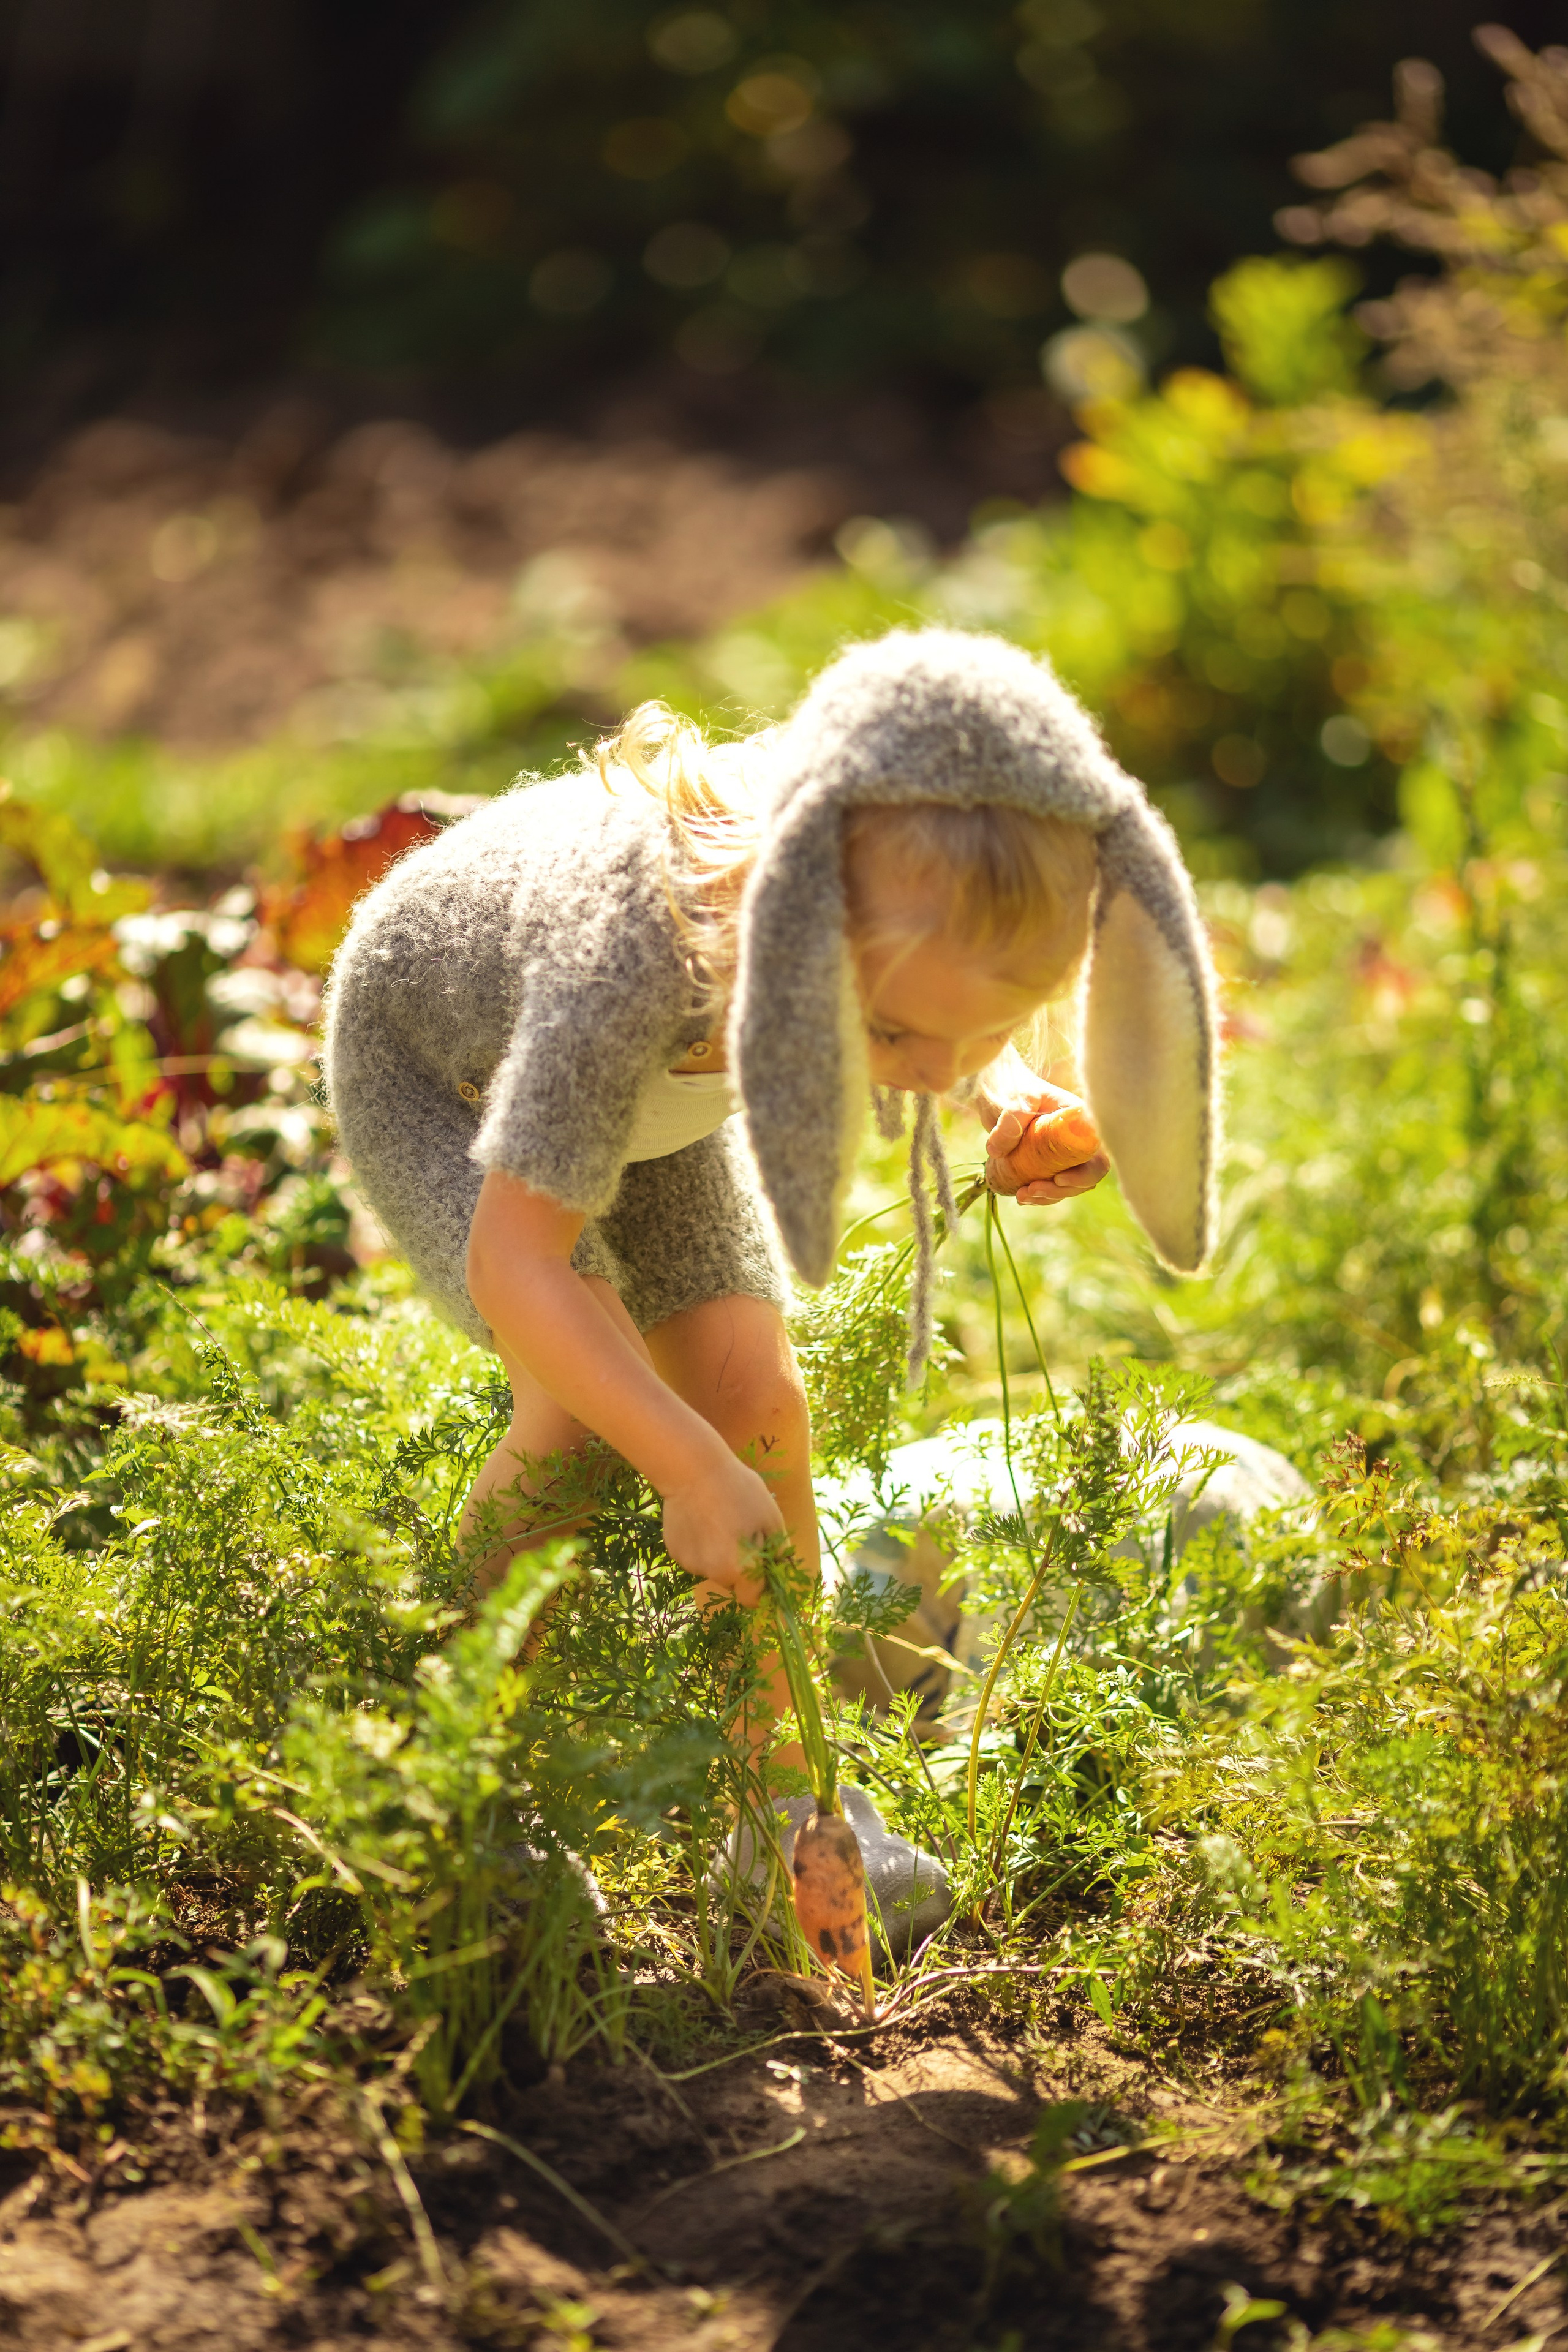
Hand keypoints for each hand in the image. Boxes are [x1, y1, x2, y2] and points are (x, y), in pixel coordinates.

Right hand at [661, 1446, 783, 1604]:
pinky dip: (701, 1546)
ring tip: (719, 1521)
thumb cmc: (740, 1491)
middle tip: (741, 1533)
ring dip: (719, 1555)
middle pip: (733, 1583)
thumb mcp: (771, 1518)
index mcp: (742, 1570)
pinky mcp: (675, 1553)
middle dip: (740, 1567)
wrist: (693, 1470)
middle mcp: (715, 1574)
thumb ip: (779, 1552)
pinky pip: (695, 1556)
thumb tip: (782, 1572)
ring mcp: (691, 1564)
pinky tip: (701, 1520)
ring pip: (712, 1568)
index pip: (752, 1599)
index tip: (762, 1566)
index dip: (760, 1586)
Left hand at [983, 1083, 1110, 1208]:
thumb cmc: (1015, 1088)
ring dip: (1048, 1197)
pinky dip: (1039, 1196)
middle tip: (1030, 1191)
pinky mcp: (1049, 1164)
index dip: (1085, 1174)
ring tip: (1021, 1196)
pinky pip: (1052, 1186)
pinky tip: (1021, 1195)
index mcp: (1082, 1124)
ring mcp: (1065, 1154)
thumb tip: (997, 1150)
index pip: (1097, 1156)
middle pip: (1085, 1177)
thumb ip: (1011, 1119)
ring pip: (1068, 1186)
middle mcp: (1079, 1141)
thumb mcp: (1016, 1099)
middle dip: (1060, 1191)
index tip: (1058, 1178)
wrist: (999, 1091)